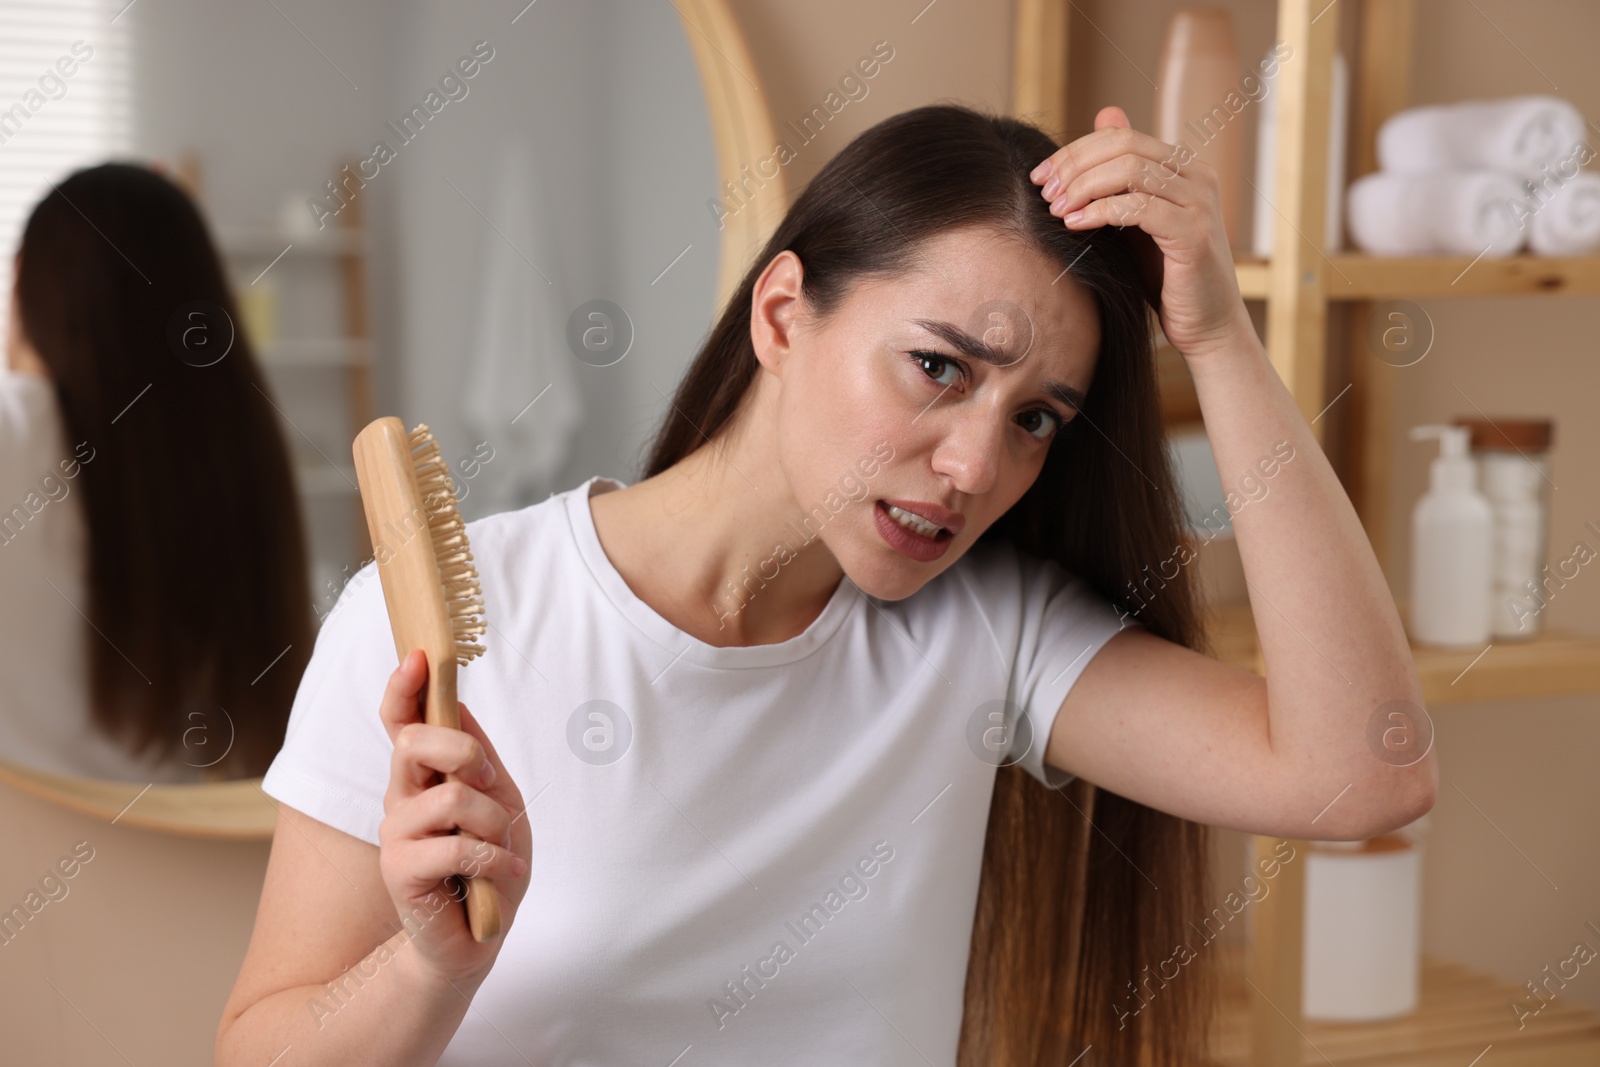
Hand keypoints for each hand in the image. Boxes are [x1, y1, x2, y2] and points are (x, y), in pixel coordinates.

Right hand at [376, 649, 531, 984]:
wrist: (481, 934)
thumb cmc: (491, 865)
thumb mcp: (500, 801)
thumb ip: (478, 756)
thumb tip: (455, 702)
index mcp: (422, 777)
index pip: (401, 721)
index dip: (404, 688)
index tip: (418, 656)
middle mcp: (400, 798)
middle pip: (416, 742)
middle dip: (465, 752)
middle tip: (490, 782)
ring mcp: (395, 834)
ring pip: (452, 797)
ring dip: (493, 823)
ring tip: (501, 849)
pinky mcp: (400, 871)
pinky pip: (459, 846)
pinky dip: (497, 860)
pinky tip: (505, 874)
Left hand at [1030, 105, 1252, 360]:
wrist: (1205, 325)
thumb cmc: (1166, 276)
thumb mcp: (1136, 220)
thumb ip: (1120, 178)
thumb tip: (1104, 115)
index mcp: (1183, 167)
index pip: (1121, 137)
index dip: (1075, 151)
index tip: (1040, 176)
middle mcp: (1196, 176)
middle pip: (1124, 146)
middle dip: (1075, 165)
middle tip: (1044, 191)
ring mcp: (1199, 202)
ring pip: (1130, 170)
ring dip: (1084, 187)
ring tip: (1056, 209)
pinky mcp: (1194, 233)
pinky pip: (1139, 208)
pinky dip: (1100, 212)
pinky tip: (1073, 225)